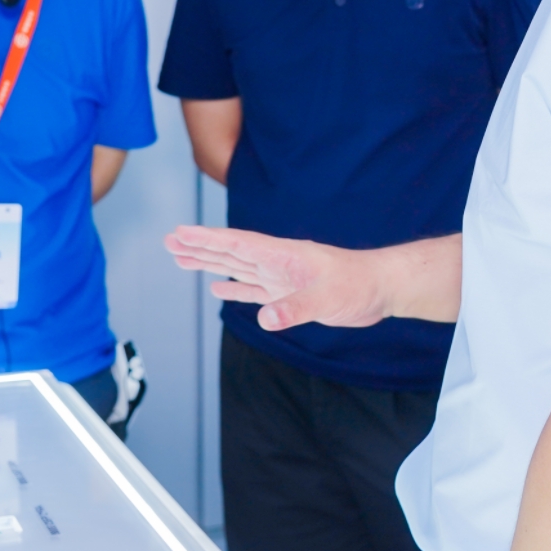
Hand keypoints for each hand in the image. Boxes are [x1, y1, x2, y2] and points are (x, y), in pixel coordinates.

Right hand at [164, 226, 390, 329]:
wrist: (381, 289)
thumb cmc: (359, 286)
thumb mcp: (328, 299)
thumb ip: (297, 308)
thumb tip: (265, 319)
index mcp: (284, 255)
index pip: (238, 244)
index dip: (208, 238)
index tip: (180, 232)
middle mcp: (278, 263)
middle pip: (231, 252)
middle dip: (200, 247)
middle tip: (169, 241)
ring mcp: (282, 277)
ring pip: (238, 268)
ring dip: (210, 264)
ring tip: (182, 259)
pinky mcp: (290, 293)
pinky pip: (255, 289)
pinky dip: (235, 288)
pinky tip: (218, 287)